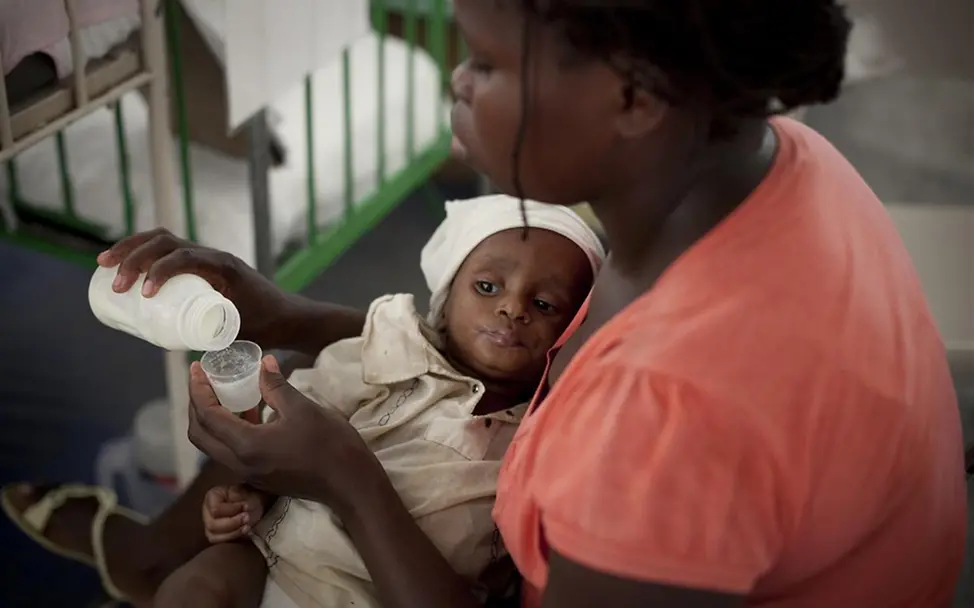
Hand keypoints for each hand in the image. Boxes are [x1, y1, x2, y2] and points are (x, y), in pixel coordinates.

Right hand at [96, 228, 287, 344]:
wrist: (288, 316)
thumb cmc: (266, 326)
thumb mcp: (236, 330)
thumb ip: (205, 333)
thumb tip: (164, 342)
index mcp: (225, 267)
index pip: (186, 257)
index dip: (160, 270)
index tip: (144, 293)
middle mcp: (214, 255)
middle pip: (167, 242)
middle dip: (135, 257)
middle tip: (115, 284)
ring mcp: (207, 255)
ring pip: (164, 239)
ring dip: (132, 248)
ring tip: (105, 263)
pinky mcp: (201, 262)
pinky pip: (169, 248)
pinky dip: (143, 250)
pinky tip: (122, 261)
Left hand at [187, 356, 382, 514]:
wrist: (349, 483)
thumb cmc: (329, 444)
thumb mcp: (302, 408)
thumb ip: (276, 386)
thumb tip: (264, 363)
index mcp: (246, 445)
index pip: (207, 416)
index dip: (197, 389)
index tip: (196, 367)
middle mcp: (240, 463)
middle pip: (200, 434)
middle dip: (196, 405)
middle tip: (202, 380)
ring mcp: (249, 472)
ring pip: (214, 444)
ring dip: (211, 418)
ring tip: (222, 391)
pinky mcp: (260, 475)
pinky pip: (231, 450)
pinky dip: (229, 429)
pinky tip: (249, 410)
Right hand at [202, 485, 265, 542]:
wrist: (251, 506)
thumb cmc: (247, 497)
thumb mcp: (247, 493)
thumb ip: (243, 500)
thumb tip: (244, 508)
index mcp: (212, 497)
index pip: (215, 509)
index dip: (232, 510)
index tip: (246, 506)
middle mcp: (206, 512)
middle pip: (212, 525)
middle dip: (233, 523)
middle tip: (247, 518)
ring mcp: (209, 526)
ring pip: (214, 537)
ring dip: (233, 533)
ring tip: (247, 527)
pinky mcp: (215, 537)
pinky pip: (220, 543)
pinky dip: (233, 539)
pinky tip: (244, 534)